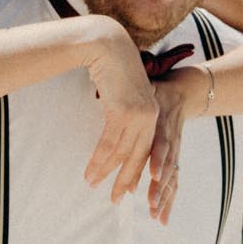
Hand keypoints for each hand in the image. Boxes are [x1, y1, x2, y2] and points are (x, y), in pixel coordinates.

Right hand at [77, 16, 156, 202]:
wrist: (107, 44)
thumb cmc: (111, 66)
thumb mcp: (121, 93)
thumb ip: (122, 110)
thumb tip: (113, 124)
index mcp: (152, 113)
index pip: (145, 149)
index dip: (134, 171)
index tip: (126, 189)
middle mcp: (150, 117)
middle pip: (137, 157)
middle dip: (124, 180)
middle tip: (114, 199)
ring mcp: (138, 115)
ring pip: (121, 153)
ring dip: (105, 172)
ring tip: (92, 185)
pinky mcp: (124, 112)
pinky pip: (109, 143)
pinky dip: (98, 160)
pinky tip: (90, 171)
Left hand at [146, 68, 208, 223]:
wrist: (182, 95)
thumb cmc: (157, 93)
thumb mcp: (148, 89)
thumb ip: (133, 96)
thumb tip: (104, 94)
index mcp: (163, 126)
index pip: (162, 145)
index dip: (159, 160)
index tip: (154, 174)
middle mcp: (171, 142)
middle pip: (166, 168)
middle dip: (158, 187)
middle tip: (148, 203)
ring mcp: (174, 153)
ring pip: (171, 179)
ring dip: (162, 198)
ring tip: (153, 214)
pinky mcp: (174, 161)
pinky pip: (173, 184)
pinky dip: (168, 201)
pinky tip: (160, 219)